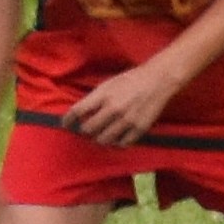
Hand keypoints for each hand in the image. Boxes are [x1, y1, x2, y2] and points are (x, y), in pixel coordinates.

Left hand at [66, 58, 182, 144]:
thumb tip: (81, 114)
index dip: (68, 120)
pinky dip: (116, 143)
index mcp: (103, 95)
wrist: (158, 80)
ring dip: (99, 138)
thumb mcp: (108, 84)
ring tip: (100, 136)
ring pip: (103, 139)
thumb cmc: (131, 80)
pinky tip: (116, 139)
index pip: (77, 111)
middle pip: (88, 129)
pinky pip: (122, 143)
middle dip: (84, 130)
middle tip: (87, 129)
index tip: (66, 124)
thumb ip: (94, 99)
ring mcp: (127, 120)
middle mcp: (113, 109)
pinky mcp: (139, 128)